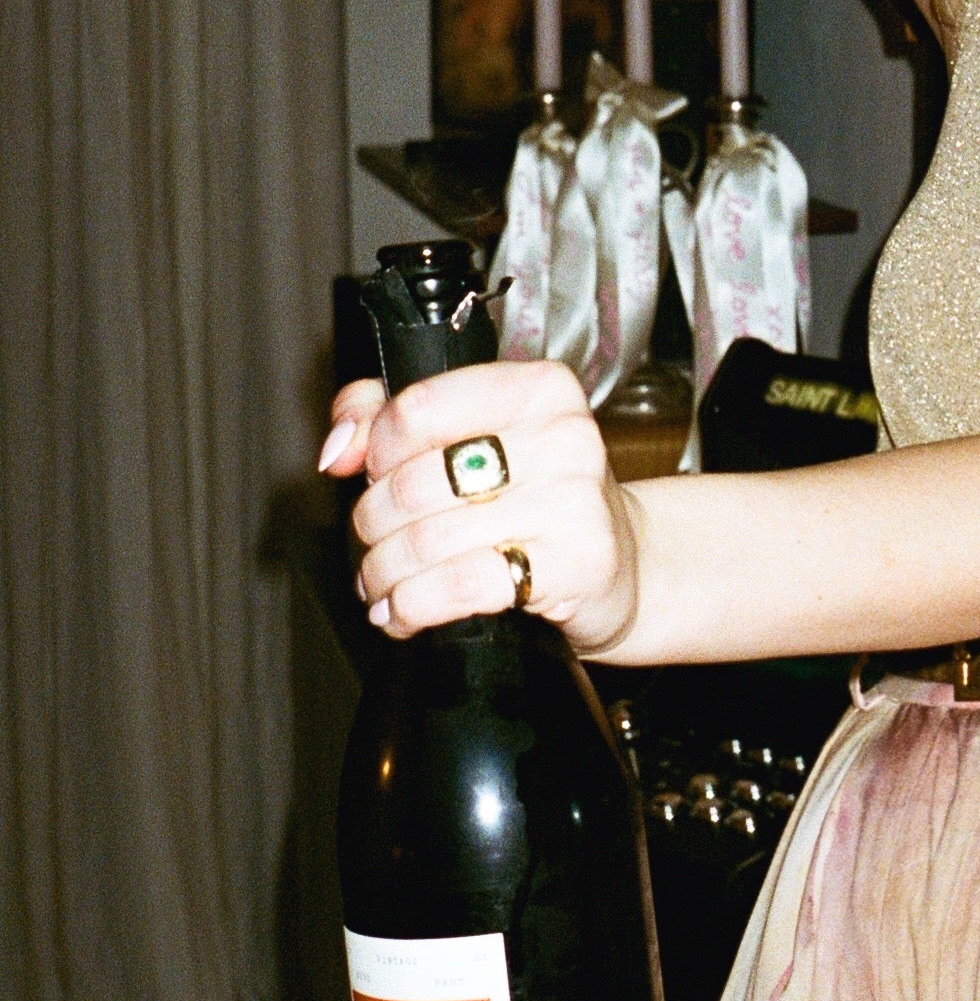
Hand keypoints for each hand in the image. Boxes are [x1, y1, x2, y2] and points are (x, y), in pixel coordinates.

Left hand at [321, 363, 640, 655]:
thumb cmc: (539, 496)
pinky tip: (406, 611)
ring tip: (383, 583)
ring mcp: (574, 502)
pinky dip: (414, 606)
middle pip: (412, 481)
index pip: (415, 409)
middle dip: (374, 522)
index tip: (377, 475)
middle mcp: (564, 436)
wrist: (620, 561)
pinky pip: (458, 586)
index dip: (376, 451)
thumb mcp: (476, 436)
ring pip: (426, 540)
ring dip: (384, 573)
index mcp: (539, 388)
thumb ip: (391, 418)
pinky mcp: (575, 564)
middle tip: (379, 539)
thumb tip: (338, 448)